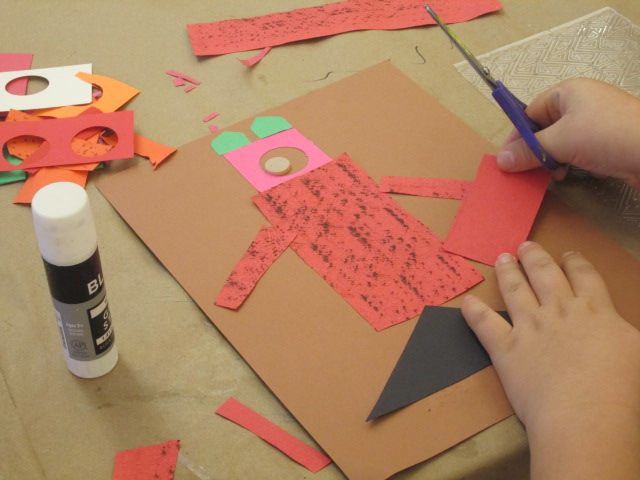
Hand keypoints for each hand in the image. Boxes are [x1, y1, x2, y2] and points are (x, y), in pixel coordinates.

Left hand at [462, 242, 639, 478]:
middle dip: (535, 257)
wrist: (585, 413)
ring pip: (514, 290)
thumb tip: (623, 329)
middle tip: (525, 245)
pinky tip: (467, 302)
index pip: (584, 276)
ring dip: (507, 272)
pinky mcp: (505, 348)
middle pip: (545, 275)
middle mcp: (559, 311)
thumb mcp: (639, 350)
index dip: (575, 262)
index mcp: (595, 310)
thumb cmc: (623, 387)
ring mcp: (529, 327)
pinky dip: (473, 312)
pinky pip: (484, 324)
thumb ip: (627, 332)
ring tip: (502, 258)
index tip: (567, 254)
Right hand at [497, 78, 639, 188]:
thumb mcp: (561, 142)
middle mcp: (581, 104)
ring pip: (559, 142)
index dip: (516, 136)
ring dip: (550, 160)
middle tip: (525, 171)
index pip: (529, 112)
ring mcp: (595, 123)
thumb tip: (501, 161)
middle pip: (543, 128)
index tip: (507, 160)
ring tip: (551, 174)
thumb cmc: (607, 136)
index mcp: (568, 92)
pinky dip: (567, 163)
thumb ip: (529, 151)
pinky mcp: (606, 142)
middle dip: (533, 150)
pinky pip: (576, 151)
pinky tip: (567, 175)